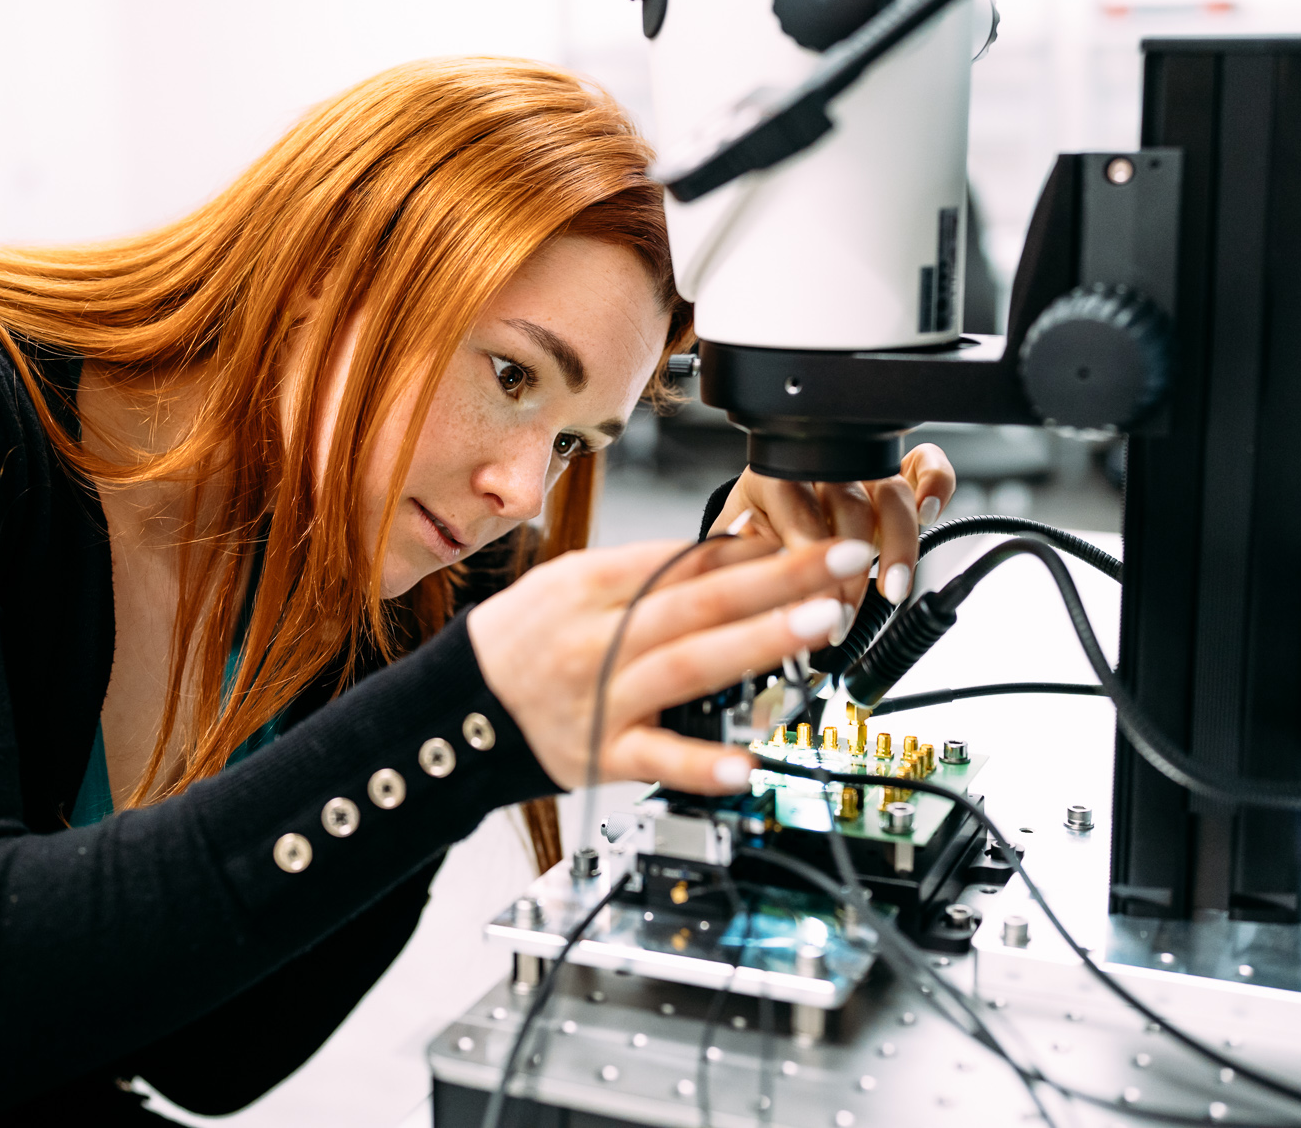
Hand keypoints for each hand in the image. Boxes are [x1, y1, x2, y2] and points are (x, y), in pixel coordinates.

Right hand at [467, 534, 875, 793]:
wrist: (458, 708)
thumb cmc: (526, 639)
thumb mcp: (571, 582)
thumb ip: (647, 571)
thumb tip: (733, 551)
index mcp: (590, 584)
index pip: (681, 559)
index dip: (750, 547)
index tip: (810, 535)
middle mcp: (598, 636)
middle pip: (699, 603)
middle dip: (779, 581)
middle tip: (841, 564)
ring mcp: (602, 697)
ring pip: (689, 666)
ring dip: (760, 644)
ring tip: (820, 626)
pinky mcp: (602, 754)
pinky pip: (656, 759)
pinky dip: (700, 763)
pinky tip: (746, 764)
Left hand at [705, 443, 955, 621]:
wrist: (769, 511)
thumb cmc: (754, 531)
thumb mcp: (735, 549)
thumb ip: (745, 569)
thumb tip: (758, 610)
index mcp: (776, 477)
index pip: (799, 516)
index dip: (808, 565)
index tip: (810, 608)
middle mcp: (824, 466)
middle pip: (849, 511)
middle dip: (850, 573)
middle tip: (843, 618)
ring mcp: (862, 467)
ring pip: (891, 495)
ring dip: (900, 546)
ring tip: (894, 590)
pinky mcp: (894, 472)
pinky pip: (924, 464)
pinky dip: (936, 484)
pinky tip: (930, 514)